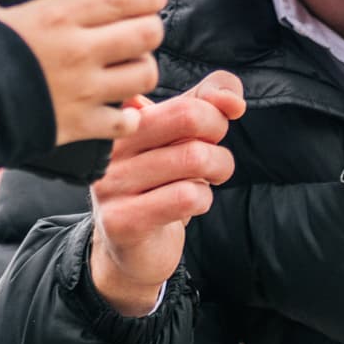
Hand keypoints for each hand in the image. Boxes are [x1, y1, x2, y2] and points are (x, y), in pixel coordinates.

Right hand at [0, 0, 165, 145]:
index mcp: (58, 16)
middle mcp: (80, 50)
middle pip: (147, 34)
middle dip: (151, 29)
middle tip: (145, 29)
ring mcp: (85, 90)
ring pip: (145, 75)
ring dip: (143, 69)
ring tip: (133, 67)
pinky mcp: (81, 124)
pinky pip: (125, 121)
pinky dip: (128, 116)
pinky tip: (119, 110)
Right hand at [87, 71, 244, 314]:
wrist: (131, 245)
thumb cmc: (159, 180)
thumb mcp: (181, 131)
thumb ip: (208, 100)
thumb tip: (233, 101)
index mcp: (122, 117)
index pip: (186, 98)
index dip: (214, 113)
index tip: (210, 131)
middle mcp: (110, 145)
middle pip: (188, 117)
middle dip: (217, 137)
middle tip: (214, 156)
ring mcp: (111, 182)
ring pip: (193, 158)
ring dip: (215, 171)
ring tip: (203, 180)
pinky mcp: (121, 219)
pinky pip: (185, 197)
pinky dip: (201, 199)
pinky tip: (188, 205)